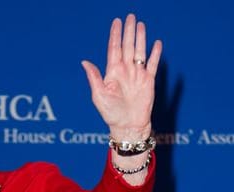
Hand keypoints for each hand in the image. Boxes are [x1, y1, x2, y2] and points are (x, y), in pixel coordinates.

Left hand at [81, 14, 161, 139]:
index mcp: (112, 73)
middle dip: (128, 32)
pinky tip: (156, 43)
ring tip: (141, 25)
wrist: (128, 126)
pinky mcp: (148, 82)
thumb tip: (84, 62)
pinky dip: (155, 54)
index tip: (116, 22)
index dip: (115, 36)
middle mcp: (125, 71)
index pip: (114, 49)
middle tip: (130, 17)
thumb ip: (94, 77)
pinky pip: (152, 64)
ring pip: (139, 52)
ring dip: (140, 38)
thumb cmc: (110, 113)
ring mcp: (137, 75)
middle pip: (127, 47)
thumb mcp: (99, 95)